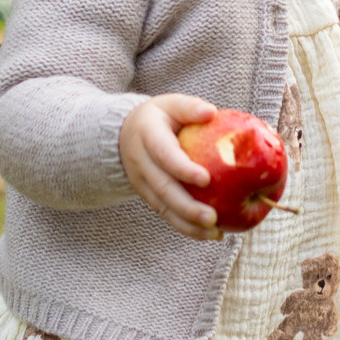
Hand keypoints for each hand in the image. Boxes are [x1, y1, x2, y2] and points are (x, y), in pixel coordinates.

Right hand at [120, 91, 223, 236]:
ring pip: (164, 208)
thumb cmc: (159, 118)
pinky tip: (211, 235)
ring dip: (188, 224)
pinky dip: (187, 228)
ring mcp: (142, 184)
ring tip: (215, 233)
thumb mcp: (170, 104)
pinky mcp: (149, 198)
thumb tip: (211, 112)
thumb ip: (189, 107)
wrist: (124, 135)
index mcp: (146, 136)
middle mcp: (141, 163)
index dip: (182, 168)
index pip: (163, 154)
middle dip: (187, 207)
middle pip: (163, 189)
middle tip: (212, 218)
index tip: (205, 179)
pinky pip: (167, 215)